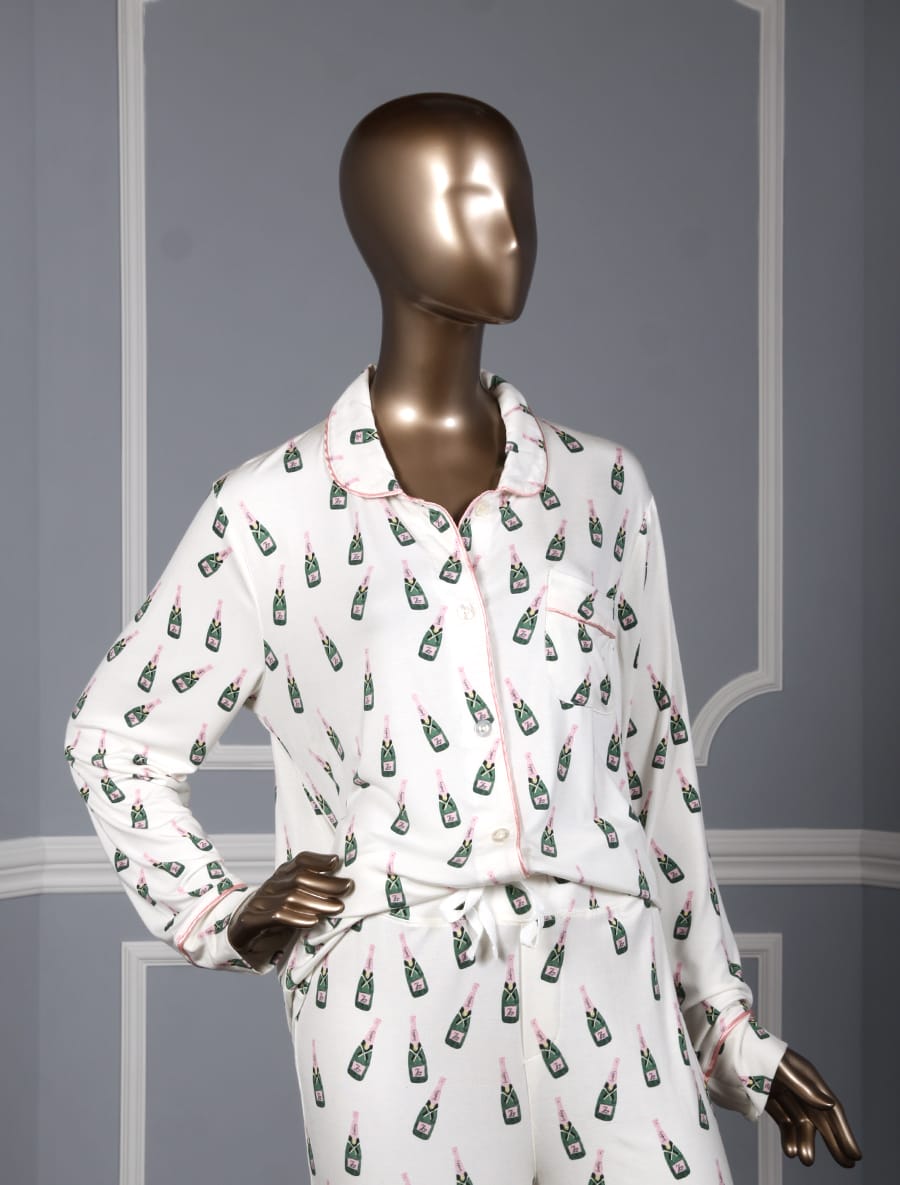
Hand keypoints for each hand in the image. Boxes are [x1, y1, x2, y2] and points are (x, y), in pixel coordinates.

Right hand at [227, 850, 354, 971]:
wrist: (238, 933)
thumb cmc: (272, 916)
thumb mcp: (291, 899)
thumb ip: (310, 891)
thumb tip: (342, 886)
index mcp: (281, 876)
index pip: (300, 861)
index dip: (318, 859)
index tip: (337, 862)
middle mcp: (270, 885)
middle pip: (300, 878)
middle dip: (327, 883)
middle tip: (348, 888)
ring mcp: (259, 902)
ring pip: (291, 897)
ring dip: (318, 902)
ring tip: (337, 907)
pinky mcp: (251, 920)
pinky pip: (276, 916)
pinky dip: (297, 918)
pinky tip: (313, 921)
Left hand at [765, 1047, 861, 1167]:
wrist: (729, 1046)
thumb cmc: (756, 1052)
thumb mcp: (781, 1068)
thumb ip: (805, 1087)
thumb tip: (830, 1104)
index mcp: (809, 1078)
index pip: (832, 1109)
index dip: (844, 1132)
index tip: (855, 1154)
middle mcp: (800, 1088)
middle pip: (822, 1120)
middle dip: (835, 1142)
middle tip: (847, 1165)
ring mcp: (785, 1095)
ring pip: (802, 1124)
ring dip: (806, 1142)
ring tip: (806, 1160)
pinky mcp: (770, 1101)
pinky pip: (785, 1122)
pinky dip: (788, 1137)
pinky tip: (790, 1151)